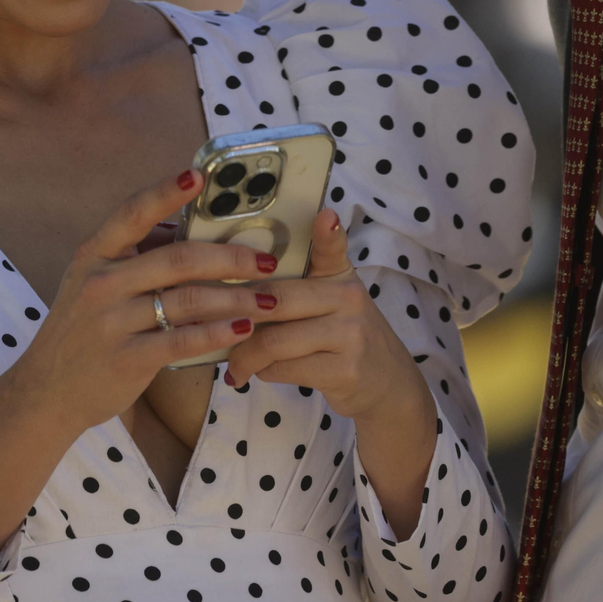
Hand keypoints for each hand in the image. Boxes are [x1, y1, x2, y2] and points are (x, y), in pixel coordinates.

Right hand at [8, 169, 276, 438]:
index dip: (165, 193)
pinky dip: (218, 333)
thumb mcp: (94, 282)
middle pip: (178, 260)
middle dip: (230, 258)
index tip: (198, 175)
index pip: (133, 214)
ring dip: (236, 298)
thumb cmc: (82, 329)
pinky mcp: (127, 359)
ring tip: (269, 299)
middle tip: (267, 259)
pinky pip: (182, 342)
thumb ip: (135, 255)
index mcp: (94, 255)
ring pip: (188, 301)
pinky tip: (244, 329)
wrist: (47, 390)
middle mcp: (101, 283)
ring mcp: (112, 322)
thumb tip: (188, 226)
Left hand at [224, 208, 437, 536]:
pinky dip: (262, 373)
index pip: (332, 249)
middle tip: (215, 328)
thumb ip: (298, 287)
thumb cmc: (343, 338)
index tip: (325, 214)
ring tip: (236, 364)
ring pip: (274, 340)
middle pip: (277, 300)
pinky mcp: (345, 371)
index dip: (328, 232)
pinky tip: (257, 374)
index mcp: (340, 277)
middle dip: (237, 317)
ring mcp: (350, 336)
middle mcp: (349, 300)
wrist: (387, 386)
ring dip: (245, 356)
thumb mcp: (333, 303)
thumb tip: (237, 280)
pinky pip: (283, 369)